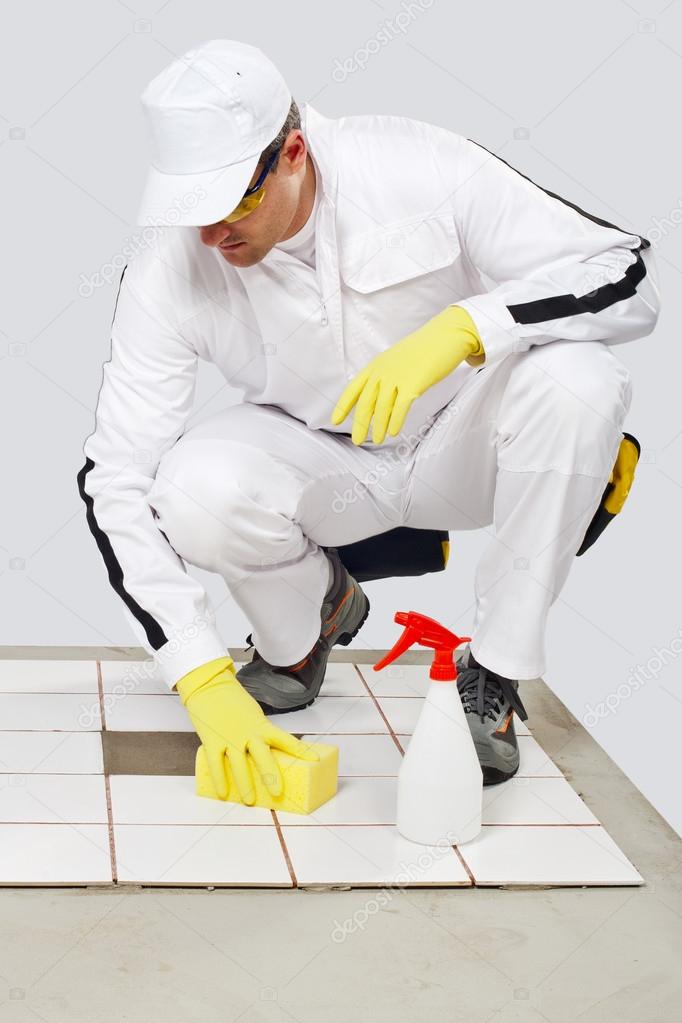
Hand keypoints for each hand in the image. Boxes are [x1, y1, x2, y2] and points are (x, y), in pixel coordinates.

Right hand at [176, 656, 318, 803]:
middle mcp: (248, 733)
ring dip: (245, 784)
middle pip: (263, 757)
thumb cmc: (233, 702)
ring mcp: (230, 737)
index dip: (301, 750)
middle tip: (278, 793)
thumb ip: (258, 734)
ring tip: (249, 801)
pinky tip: (222, 793)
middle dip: (271, 776)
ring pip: (239, 765)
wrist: (210, 685)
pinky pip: (216, 764)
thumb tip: (263, 756)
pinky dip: (219, 779)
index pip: (285, 739)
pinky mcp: (212, 740)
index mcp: (262, 725)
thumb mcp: (253, 715)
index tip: (315, 760)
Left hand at [330, 305, 484, 444]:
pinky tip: (393, 432)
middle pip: (366, 402)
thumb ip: (387, 377)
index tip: (334, 420)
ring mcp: (398, 376)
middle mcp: (383, 371)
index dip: (343, 406)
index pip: (354, 388)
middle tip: (357, 440)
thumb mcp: (398, 360)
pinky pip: (401, 407)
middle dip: (360, 423)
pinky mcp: (414, 383)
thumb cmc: (425, 349)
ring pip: (382, 407)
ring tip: (377, 440)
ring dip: (379, 426)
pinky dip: (395, 421)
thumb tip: (380, 401)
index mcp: (377, 365)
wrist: (446, 335)